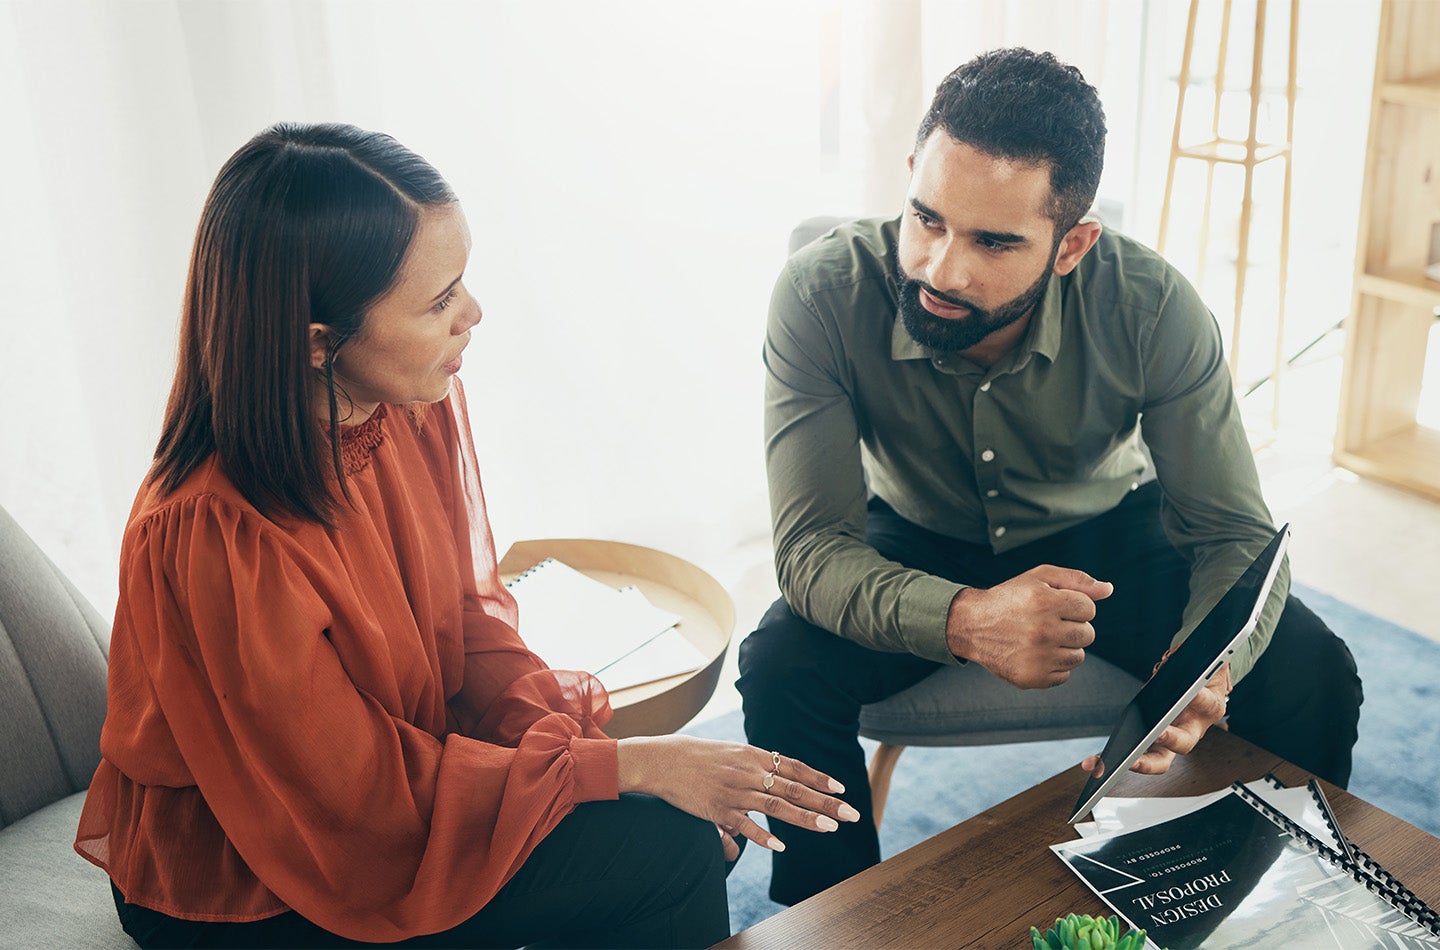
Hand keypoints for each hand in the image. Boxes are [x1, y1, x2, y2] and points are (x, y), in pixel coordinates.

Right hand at [616, 735, 858, 852]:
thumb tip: (775, 772)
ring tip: (829, 828)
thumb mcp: (730, 752)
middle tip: (850, 814)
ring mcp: (734, 791)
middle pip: (794, 788)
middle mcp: (748, 772)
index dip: (819, 777)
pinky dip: (763, 836)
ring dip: (805, 818)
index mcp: (753, 755)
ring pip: (776, 806)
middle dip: (825, 802)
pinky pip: (744, 826)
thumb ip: (754, 763)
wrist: (661, 759)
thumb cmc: (696, 755)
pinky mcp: (717, 810)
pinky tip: (780, 846)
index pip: (794, 767)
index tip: (841, 788)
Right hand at [945, 565, 1113, 688]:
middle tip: (1047, 622)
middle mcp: (1042, 631)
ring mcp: (1037, 657)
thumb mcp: (1039, 578)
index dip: (1073, 606)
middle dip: (1072, 627)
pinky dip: (1054, 665)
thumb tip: (1108, 589)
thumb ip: (1076, 580)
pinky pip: (1064, 676)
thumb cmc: (1008, 598)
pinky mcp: (1032, 677)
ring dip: (1065, 647)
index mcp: (1045, 602)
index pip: (1088, 609)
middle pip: (1087, 634)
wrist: (972, 624)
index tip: (1054, 606)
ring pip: (1078, 657)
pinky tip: (1035, 653)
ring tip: (1041, 638)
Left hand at [1080, 662, 1231, 778]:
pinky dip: (1121, 761)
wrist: (1201, 686)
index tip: (1191, 695)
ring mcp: (1175, 740)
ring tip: (1116, 762)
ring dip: (1141, 763)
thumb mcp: (1199, 661)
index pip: (1206, 703)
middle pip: (1185, 743)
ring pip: (1162, 760)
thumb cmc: (1198, 677)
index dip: (1199, 699)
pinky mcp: (1156, 745)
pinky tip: (1099, 761)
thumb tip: (1168, 659)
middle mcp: (1194, 728)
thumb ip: (1187, 659)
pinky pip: (1141, 757)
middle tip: (1157, 735)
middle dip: (1170, 740)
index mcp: (1209, 706)